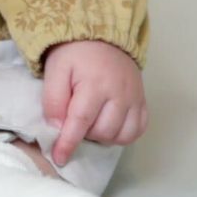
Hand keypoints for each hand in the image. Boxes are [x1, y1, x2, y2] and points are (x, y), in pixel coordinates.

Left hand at [42, 40, 148, 165]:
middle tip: (73, 121)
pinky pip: (138, 130)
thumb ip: (53, 99)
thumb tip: (57, 128)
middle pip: (103, 131)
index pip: (81, 121)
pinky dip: (123, 135)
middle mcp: (120, 93)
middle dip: (84, 134)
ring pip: (122, 136)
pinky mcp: (143, 101)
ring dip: (103, 136)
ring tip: (90, 123)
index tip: (59, 158)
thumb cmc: (74, 55)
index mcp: (95, 84)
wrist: (100, 37)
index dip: (68, 143)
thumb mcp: (55, 71)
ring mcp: (135, 98)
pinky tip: (109, 126)